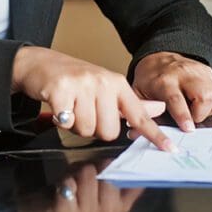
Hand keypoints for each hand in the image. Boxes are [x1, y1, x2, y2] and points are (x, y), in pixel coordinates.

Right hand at [12, 47, 174, 151]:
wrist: (40, 62)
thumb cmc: (75, 79)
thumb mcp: (107, 87)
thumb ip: (132, 102)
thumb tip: (159, 108)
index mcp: (116, 84)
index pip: (139, 114)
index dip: (154, 133)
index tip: (170, 148)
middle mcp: (102, 82)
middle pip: (108, 131)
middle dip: (94, 128)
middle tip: (83, 111)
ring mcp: (81, 84)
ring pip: (87, 130)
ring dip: (76, 125)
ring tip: (70, 107)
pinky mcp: (60, 89)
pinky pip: (66, 122)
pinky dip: (61, 120)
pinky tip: (58, 107)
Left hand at [17, 160, 143, 211]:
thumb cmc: (74, 194)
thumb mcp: (97, 184)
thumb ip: (111, 174)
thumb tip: (122, 158)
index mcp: (119, 207)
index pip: (135, 186)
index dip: (130, 169)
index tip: (122, 160)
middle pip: (109, 177)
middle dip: (95, 167)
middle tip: (84, 171)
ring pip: (89, 176)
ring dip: (77, 171)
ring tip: (71, 179)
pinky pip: (69, 185)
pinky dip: (64, 180)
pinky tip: (60, 188)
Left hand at [132, 52, 211, 132]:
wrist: (159, 57)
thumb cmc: (150, 78)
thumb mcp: (139, 93)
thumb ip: (143, 111)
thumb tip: (140, 132)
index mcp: (164, 81)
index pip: (176, 99)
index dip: (183, 115)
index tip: (188, 128)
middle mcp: (184, 75)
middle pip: (203, 97)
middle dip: (200, 114)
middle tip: (190, 121)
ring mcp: (199, 73)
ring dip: (205, 111)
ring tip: (193, 110)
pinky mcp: (209, 73)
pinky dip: (210, 105)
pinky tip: (198, 102)